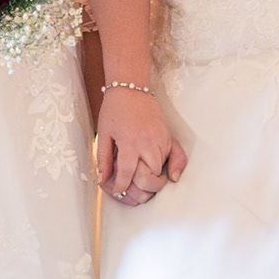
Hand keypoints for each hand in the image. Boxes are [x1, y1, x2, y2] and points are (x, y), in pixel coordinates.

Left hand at [96, 86, 186, 205]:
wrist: (131, 88)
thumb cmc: (115, 109)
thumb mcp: (103, 134)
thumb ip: (104, 159)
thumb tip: (103, 179)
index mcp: (129, 144)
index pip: (127, 176)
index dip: (120, 188)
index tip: (116, 190)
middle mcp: (148, 145)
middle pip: (149, 179)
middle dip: (139, 190)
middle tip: (130, 190)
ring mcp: (161, 141)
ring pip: (161, 172)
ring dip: (152, 182)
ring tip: (142, 183)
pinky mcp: (168, 137)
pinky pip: (175, 158)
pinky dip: (171, 170)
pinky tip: (170, 176)